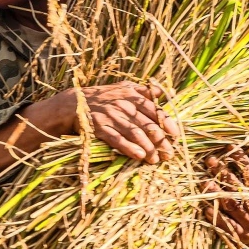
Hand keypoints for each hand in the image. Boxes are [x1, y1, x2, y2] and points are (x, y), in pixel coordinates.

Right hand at [63, 80, 180, 162]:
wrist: (73, 104)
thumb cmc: (103, 98)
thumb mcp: (124, 88)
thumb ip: (145, 91)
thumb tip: (168, 92)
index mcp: (132, 95)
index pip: (154, 110)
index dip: (167, 124)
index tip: (175, 135)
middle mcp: (123, 105)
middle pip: (147, 124)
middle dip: (160, 141)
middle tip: (169, 154)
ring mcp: (112, 117)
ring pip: (135, 133)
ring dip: (148, 148)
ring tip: (156, 160)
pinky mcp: (100, 128)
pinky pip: (117, 139)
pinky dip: (129, 148)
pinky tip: (140, 156)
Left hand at [201, 148, 248, 247]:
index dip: (242, 159)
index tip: (229, 147)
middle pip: (239, 188)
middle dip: (224, 173)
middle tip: (211, 160)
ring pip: (232, 206)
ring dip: (217, 193)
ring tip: (205, 182)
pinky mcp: (240, 236)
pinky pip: (227, 226)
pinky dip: (217, 217)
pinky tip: (206, 208)